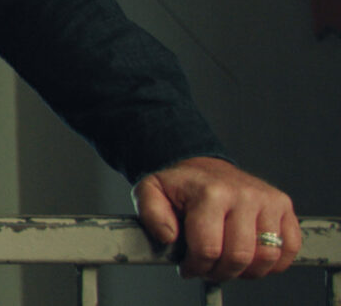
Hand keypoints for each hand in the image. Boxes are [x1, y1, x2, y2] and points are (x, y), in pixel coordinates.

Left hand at [134, 156, 299, 281]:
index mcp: (210, 193)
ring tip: (229, 265)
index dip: (196, 267)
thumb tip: (168, 236)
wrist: (206, 168)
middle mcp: (244, 195)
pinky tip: (252, 260)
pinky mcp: (283, 206)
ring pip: (267, 256)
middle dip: (220, 272)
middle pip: (239, 257)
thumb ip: (150, 213)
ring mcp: (267, 200)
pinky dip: (274, 263)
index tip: (189, 268)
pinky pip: (290, 247)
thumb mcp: (150, 192)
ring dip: (247, 271)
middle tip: (209, 269)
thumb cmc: (181, 185)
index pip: (208, 249)